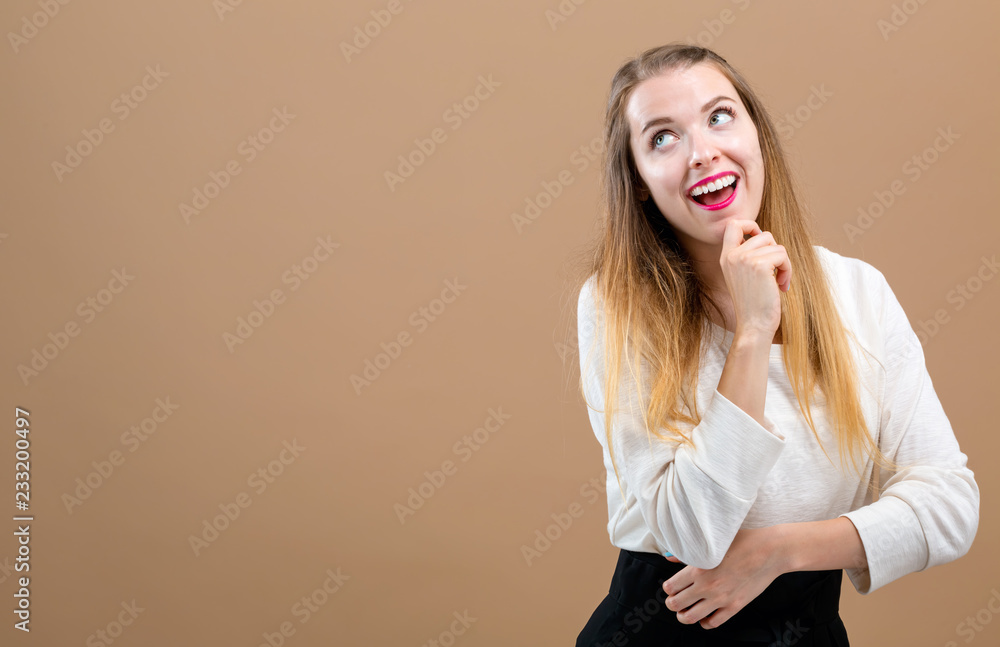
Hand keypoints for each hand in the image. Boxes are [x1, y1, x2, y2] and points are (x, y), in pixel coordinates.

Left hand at [661, 526, 786, 629]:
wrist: (769, 551)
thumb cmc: (742, 541)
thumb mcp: (712, 543)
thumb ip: (688, 553)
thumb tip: (669, 557)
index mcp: (698, 569)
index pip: (670, 587)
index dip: (668, 588)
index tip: (671, 586)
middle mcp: (707, 586)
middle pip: (676, 604)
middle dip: (672, 603)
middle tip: (674, 600)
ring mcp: (721, 599)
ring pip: (691, 617)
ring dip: (683, 616)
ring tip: (684, 612)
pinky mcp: (735, 606)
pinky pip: (713, 623)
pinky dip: (704, 622)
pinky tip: (703, 617)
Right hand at [719, 220, 791, 339]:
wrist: (753, 325)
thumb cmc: (753, 304)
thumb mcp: (742, 276)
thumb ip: (746, 256)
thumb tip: (765, 237)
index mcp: (726, 258)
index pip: (733, 225)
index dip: (751, 225)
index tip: (761, 240)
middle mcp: (732, 256)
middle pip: (764, 235)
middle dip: (775, 251)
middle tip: (776, 271)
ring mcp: (744, 259)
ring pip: (776, 245)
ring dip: (783, 263)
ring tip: (779, 280)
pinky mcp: (759, 265)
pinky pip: (782, 255)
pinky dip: (787, 270)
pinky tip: (781, 285)